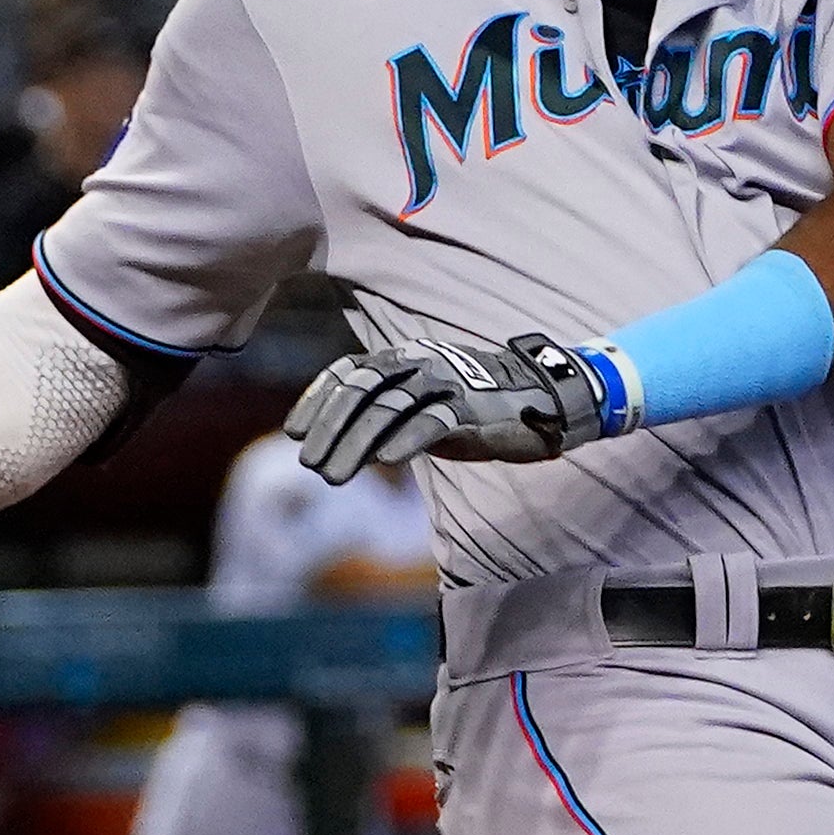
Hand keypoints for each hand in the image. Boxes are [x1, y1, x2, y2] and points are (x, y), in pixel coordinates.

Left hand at [286, 331, 611, 481]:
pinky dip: (405, 440)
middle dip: (330, 427)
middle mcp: (418, 364)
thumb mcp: (419, 404)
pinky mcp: (470, 410)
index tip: (293, 431)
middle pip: (362, 390)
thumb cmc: (471, 406)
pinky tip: (383, 462)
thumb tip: (335, 442)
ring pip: (389, 409)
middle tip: (308, 464)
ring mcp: (445, 385)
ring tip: (331, 475)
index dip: (317, 399)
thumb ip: (382, 415)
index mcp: (402, 358)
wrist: (540, 396)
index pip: (348, 371)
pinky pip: (432, 422)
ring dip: (355, 443)